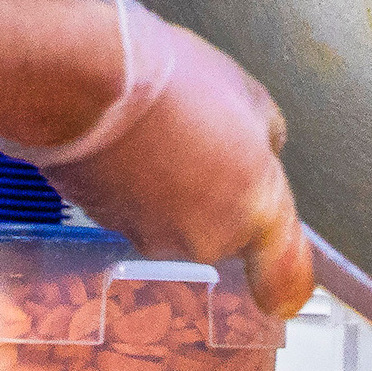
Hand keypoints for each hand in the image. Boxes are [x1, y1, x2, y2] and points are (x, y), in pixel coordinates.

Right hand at [10, 0, 312, 317]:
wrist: (85, 85)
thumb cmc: (168, 83)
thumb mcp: (248, 93)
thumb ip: (264, 139)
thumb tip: (259, 150)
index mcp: (255, 208)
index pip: (285, 277)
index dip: (286, 281)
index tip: (287, 287)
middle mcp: (207, 238)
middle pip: (224, 231)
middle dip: (218, 195)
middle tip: (204, 142)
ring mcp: (153, 236)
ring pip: (176, 220)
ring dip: (172, 186)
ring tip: (159, 131)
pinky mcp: (108, 226)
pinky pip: (135, 209)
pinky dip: (135, 182)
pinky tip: (128, 139)